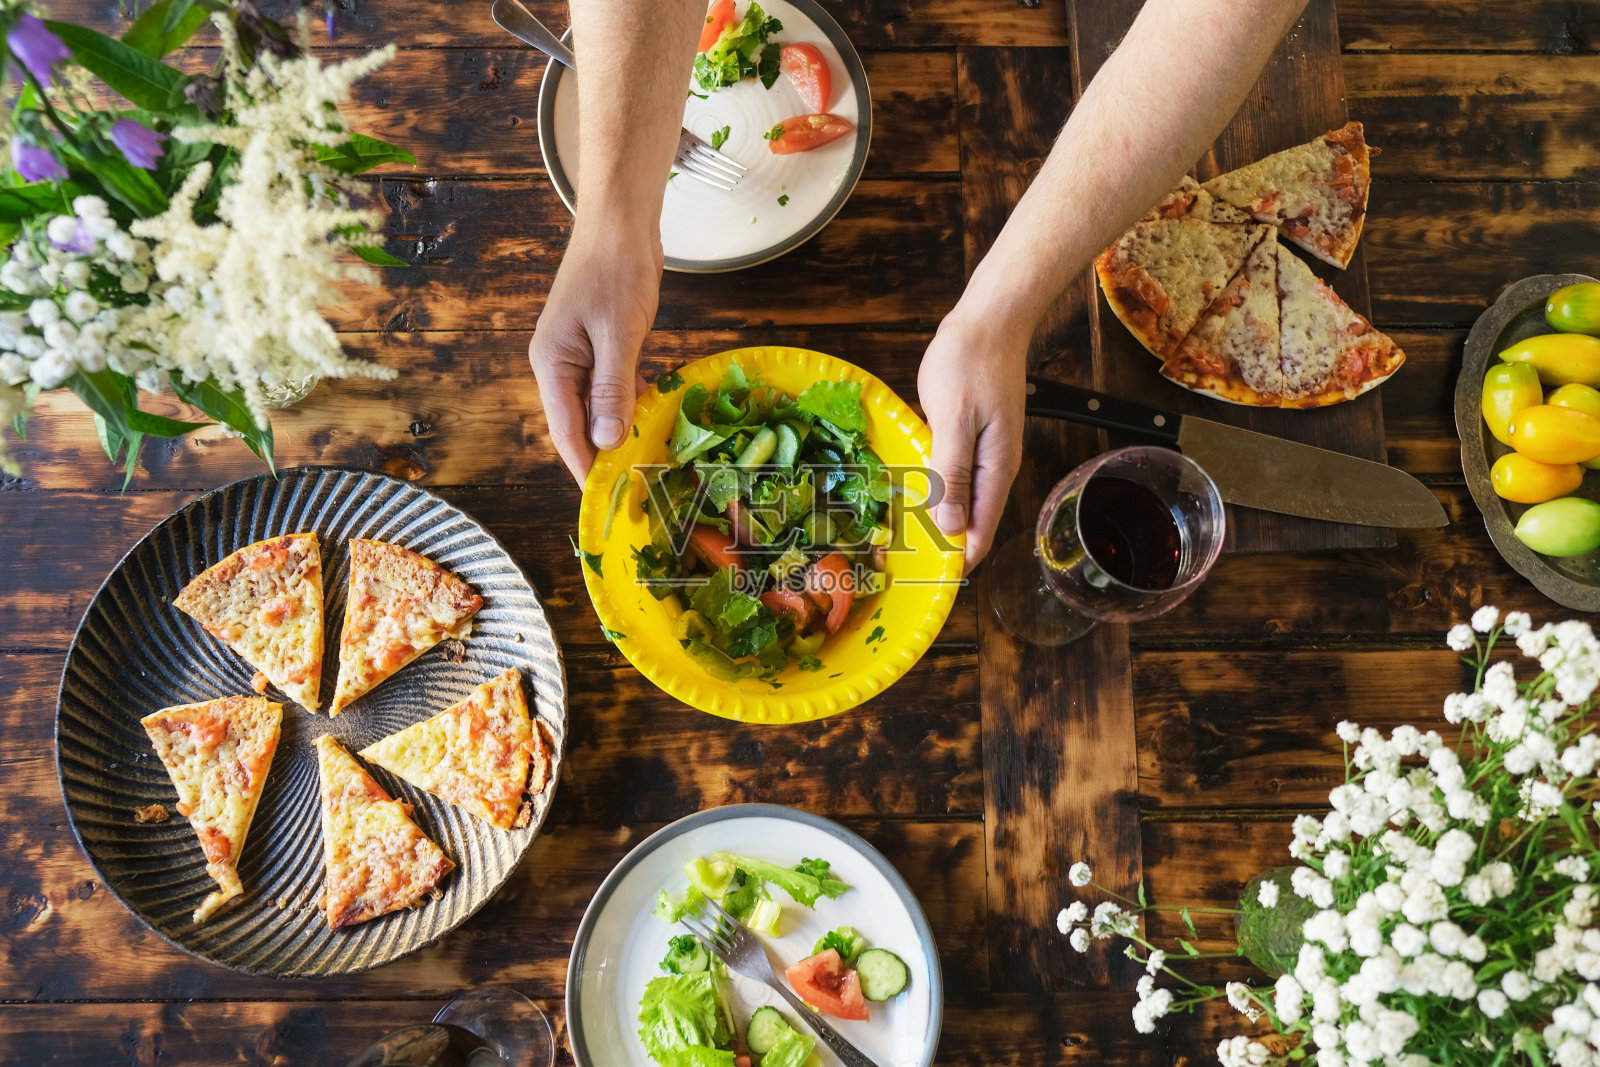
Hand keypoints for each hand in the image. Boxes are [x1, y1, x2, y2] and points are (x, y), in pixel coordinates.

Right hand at [530, 218, 663, 481]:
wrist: (620, 221)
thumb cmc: (616, 270)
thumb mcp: (619, 333)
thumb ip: (612, 388)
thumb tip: (608, 440)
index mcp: (552, 363)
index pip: (565, 430)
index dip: (585, 466)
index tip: (602, 500)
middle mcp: (559, 364)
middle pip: (578, 423)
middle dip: (602, 455)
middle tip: (631, 489)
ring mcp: (579, 354)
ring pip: (596, 406)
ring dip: (618, 431)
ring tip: (643, 463)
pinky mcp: (600, 345)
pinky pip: (611, 386)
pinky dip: (628, 403)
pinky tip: (649, 419)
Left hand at [917, 310, 1028, 572]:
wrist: (990, 319)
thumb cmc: (971, 363)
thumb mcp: (954, 420)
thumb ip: (952, 473)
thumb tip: (951, 526)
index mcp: (995, 470)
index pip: (979, 533)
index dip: (955, 563)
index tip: (925, 585)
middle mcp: (994, 468)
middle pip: (971, 523)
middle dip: (941, 547)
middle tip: (898, 567)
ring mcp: (985, 453)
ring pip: (961, 501)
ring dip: (936, 520)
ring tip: (897, 541)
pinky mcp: (971, 437)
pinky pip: (954, 476)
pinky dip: (934, 490)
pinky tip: (908, 495)